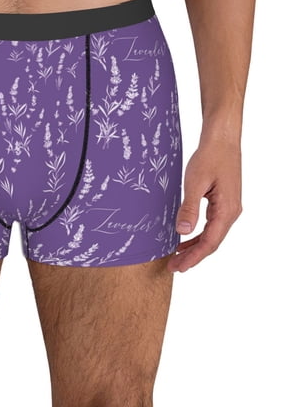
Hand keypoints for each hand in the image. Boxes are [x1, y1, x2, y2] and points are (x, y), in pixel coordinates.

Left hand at [167, 138, 241, 272]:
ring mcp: (228, 207)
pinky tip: (186, 237)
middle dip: (193, 256)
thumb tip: (183, 231)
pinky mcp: (222, 202)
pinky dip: (198, 234)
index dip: (194, 257)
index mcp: (227, 210)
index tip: (179, 266)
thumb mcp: (195, 183)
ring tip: (178, 256)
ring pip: (211, 235)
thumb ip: (189, 207)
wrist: (221, 140)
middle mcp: (231, 212)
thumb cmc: (209, 157)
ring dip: (195, 246)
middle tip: (174, 267)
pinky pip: (211, 224)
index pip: (210, 242)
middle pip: (212, 242)